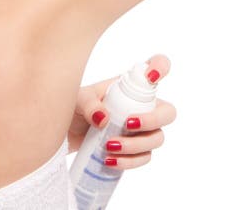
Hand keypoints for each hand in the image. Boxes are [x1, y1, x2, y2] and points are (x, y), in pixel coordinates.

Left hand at [67, 53, 176, 169]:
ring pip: (157, 138)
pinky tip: (110, 160)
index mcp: (129, 85)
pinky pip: (144, 158)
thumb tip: (104, 119)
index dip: (161, 67)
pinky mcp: (133, 151)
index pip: (156, 67)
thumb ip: (89, 104)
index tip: (152, 76)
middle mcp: (140, 106)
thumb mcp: (77, 100)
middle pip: (167, 112)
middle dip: (153, 120)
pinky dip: (129, 161)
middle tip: (128, 124)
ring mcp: (140, 130)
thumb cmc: (72, 109)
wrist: (62, 136)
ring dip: (136, 145)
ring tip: (109, 146)